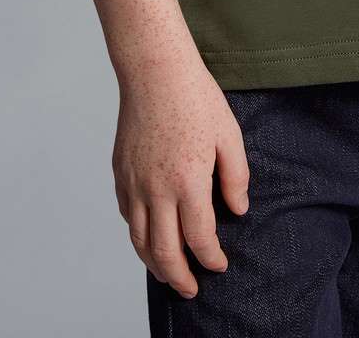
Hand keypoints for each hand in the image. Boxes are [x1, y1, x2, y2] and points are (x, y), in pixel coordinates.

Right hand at [112, 53, 249, 299]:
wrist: (154, 70)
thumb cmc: (195, 97)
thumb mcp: (229, 134)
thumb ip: (236, 177)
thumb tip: (238, 210)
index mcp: (188, 181)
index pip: (199, 238)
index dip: (211, 258)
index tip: (220, 265)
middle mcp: (156, 189)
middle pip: (164, 251)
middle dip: (180, 277)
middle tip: (191, 289)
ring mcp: (133, 182)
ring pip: (138, 239)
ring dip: (154, 263)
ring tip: (168, 274)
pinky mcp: (120, 171)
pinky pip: (125, 215)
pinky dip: (137, 233)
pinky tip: (148, 235)